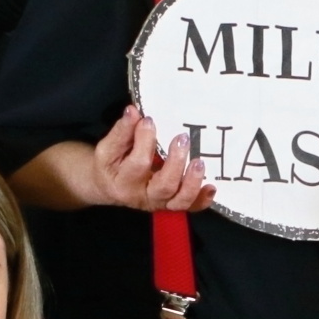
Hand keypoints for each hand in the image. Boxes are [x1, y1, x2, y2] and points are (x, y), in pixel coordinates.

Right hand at [92, 106, 215, 212]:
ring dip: (192, 181)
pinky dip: (202, 199)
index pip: (139, 163)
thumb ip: (121, 132)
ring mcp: (160, 202)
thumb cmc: (110, 165)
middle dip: (176, 162)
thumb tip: (133, 111)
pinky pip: (190, 206)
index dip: (145, 140)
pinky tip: (211, 186)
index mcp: (124, 182)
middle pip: (164, 186)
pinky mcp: (172, 203)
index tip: (149, 120)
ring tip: (199, 162)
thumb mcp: (107, 149)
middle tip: (182, 138)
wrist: (108, 187)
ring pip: (180, 200)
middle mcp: (144, 196)